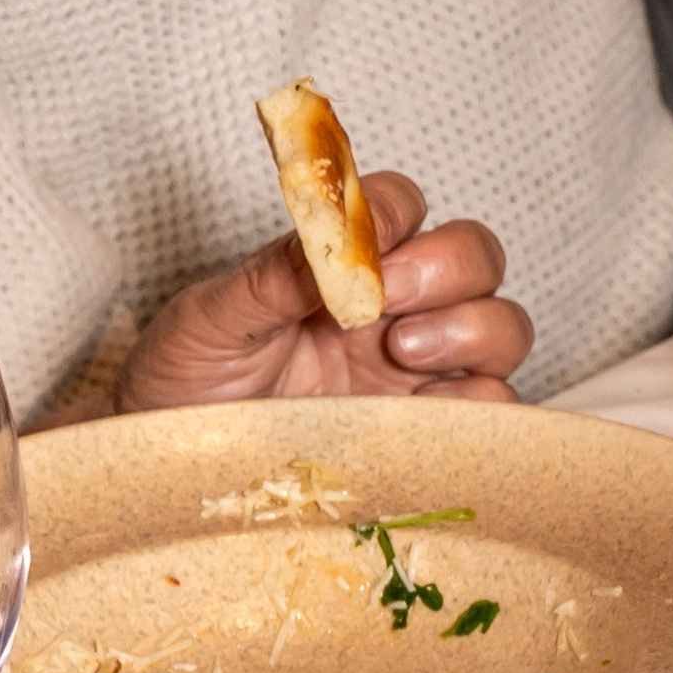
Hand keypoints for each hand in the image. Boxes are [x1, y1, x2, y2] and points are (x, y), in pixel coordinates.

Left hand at [118, 173, 531, 409]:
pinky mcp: (427, 434)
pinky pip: (496, 409)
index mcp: (341, 264)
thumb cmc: (183, 383)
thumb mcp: (209, 321)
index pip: (401, 207)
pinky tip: (424, 412)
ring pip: (502, 324)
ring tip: (399, 353)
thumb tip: (324, 239)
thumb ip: (269, 276)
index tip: (367, 244)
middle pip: (475, 256)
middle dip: (448, 267)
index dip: (396, 213)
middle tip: (387, 300)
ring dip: (473, 328)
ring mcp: (415, 372)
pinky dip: (483, 401)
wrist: (170, 465)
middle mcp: (391, 308)